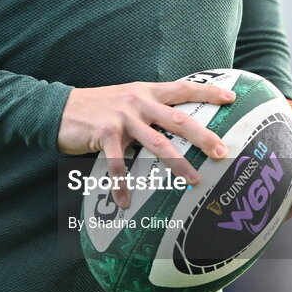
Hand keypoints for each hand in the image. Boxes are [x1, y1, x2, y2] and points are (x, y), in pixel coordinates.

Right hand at [59, 80, 236, 206]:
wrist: (59, 108)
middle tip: (223, 151)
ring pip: (156, 143)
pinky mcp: (104, 133)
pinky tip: (125, 202)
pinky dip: (123, 184)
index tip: (231, 97)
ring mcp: (122, 117)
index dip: (208, 91)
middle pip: (178, 119)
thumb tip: (176, 126)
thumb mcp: (127, 99)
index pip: (183, 88)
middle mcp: (138, 101)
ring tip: (194, 181)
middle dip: (203, 136)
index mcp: (146, 92)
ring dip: (177, 165)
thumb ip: (149, 108)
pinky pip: (118, 163)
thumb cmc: (98, 107)